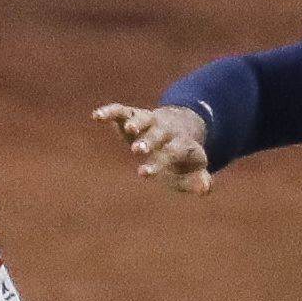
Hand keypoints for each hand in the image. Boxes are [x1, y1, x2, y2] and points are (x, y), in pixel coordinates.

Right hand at [92, 103, 213, 195]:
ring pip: (143, 118)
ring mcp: (150, 120)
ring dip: (135, 122)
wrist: (182, 126)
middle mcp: (166, 129)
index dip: (159, 162)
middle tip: (136, 150)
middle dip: (148, 141)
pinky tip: (96, 116)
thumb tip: (205, 189)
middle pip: (158, 134)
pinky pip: (122, 111)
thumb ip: (197, 181)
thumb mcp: (193, 171)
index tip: (142, 173)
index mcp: (182, 144)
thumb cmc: (184, 158)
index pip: (173, 152)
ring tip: (127, 128)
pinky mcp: (135, 114)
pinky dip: (111, 112)